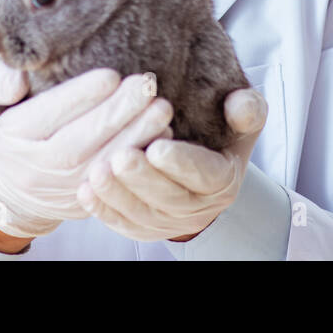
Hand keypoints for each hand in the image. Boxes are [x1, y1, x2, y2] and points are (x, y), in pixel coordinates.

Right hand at [0, 60, 173, 239]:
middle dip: (117, 114)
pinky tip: (161, 135)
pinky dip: (140, 159)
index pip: (48, 114)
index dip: (81, 96)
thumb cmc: (7, 127)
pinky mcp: (86, 202)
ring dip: (136, 136)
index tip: (111, 75)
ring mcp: (63, 190)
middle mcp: (37, 168)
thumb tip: (18, 79)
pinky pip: (116, 183)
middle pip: (79, 142)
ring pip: (102, 165)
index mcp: (14, 135)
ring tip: (160, 108)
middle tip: (146, 86)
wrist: (6, 183)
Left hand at [76, 87, 266, 241]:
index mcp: (223, 178)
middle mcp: (198, 207)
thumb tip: (239, 105)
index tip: (158, 147)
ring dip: (118, 195)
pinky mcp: (144, 227)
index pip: (206, 175)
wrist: (199, 162)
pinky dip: (103, 210)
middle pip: (169, 198)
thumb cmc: (217, 131)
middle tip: (120, 157)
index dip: (182, 163)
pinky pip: (122, 223)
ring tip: (96, 172)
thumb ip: (246, 108)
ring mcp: (169, 221)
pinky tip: (85, 191)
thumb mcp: (240, 117)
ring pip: (142, 214)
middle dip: (143, 179)